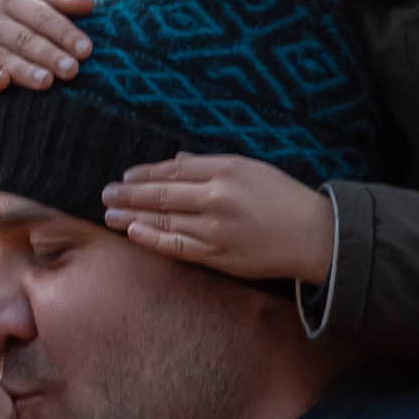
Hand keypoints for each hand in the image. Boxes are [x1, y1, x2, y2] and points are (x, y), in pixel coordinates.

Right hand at [0, 0, 95, 94]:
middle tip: (72, 70)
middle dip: (48, 55)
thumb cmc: (9, 10)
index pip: (41, 16)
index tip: (86, 49)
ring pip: (1, 58)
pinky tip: (3, 83)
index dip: (64, 33)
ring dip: (24, 70)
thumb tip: (90, 4)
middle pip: (22, 39)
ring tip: (47, 82)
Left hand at [100, 152, 334, 283]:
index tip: (125, 175)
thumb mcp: (251, 169)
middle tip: (105, 193)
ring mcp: (216, 229)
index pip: (174, 171)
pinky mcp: (218, 256)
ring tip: (109, 213)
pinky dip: (152, 239)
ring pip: (164, 220)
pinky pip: (177, 246)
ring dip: (132, 216)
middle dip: (129, 193)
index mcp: (226, 169)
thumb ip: (209, 165)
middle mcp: (218, 197)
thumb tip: (174, 162)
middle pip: (161, 194)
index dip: (145, 173)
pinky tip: (132, 232)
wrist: (313, 236)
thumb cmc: (283, 198)